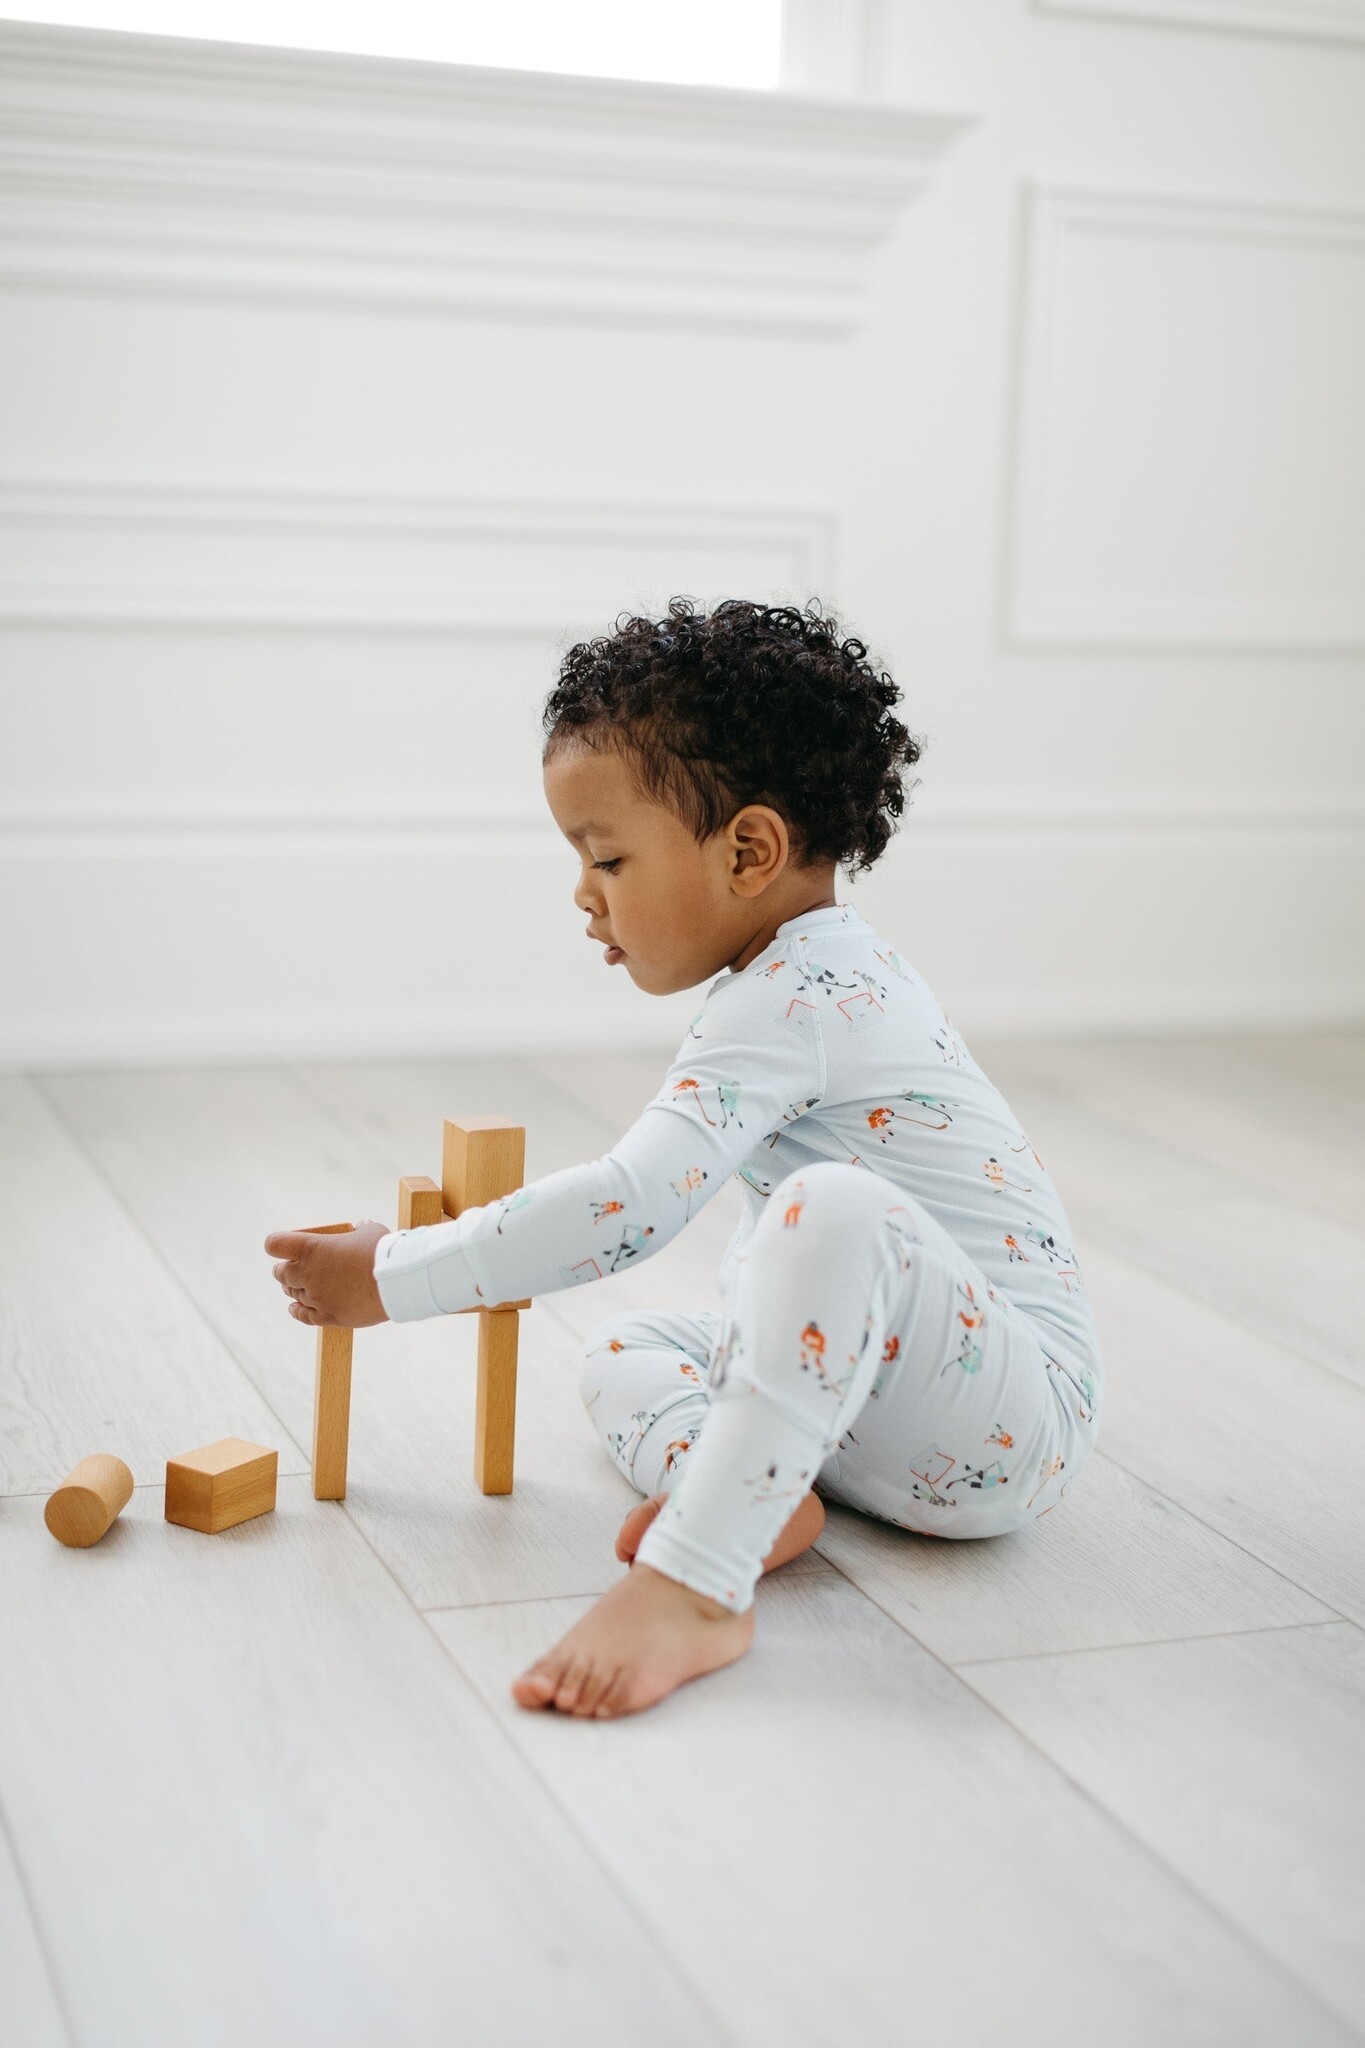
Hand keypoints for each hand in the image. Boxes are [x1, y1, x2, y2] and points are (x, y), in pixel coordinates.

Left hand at [264, 1219, 391, 1327]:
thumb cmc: (382, 1251)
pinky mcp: (329, 1315)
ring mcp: (317, 1297)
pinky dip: (297, 1311)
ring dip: (293, 1289)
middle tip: (288, 1269)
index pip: (275, 1245)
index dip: (276, 1245)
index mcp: (312, 1248)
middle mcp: (308, 1274)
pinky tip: (294, 1308)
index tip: (280, 1247)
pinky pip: (305, 1315)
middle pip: (281, 1273)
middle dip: (283, 1270)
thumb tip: (361, 1226)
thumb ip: (360, 1229)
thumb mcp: (370, 1231)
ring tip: (297, 1286)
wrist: (396, 1282)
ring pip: (294, 1294)